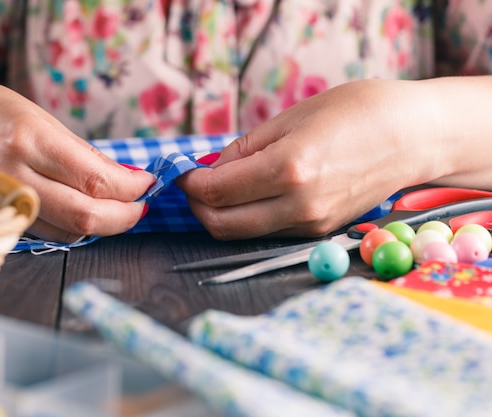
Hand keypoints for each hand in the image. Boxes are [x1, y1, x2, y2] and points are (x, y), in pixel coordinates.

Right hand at [0, 74, 154, 241]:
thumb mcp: (33, 115)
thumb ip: (77, 152)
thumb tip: (122, 179)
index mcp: (28, 139)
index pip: (97, 179)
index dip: (132, 188)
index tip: (147, 183)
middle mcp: (13, 176)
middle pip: (86, 216)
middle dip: (125, 216)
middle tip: (140, 206)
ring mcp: (2, 204)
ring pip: (69, 232)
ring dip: (102, 224)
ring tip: (116, 208)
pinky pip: (46, 233)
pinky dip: (74, 228)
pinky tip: (84, 213)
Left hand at [177, 77, 490, 239]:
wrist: (414, 137)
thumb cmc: (356, 112)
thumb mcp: (291, 117)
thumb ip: (244, 149)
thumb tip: (210, 170)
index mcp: (288, 169)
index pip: (216, 191)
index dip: (189, 183)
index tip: (181, 172)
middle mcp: (298, 205)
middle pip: (222, 224)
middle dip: (197, 206)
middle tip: (192, 185)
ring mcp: (311, 224)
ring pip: (242, 233)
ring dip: (220, 214)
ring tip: (218, 188)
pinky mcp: (320, 232)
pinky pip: (268, 232)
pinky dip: (247, 218)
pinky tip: (250, 195)